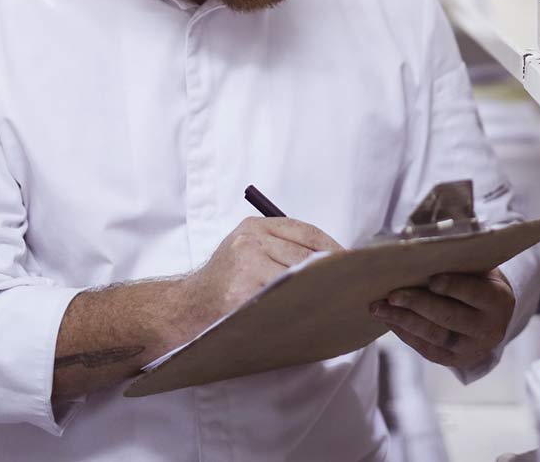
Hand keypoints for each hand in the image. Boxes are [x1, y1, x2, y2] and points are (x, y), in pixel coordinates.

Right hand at [169, 217, 341, 344]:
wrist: (186, 307)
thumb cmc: (224, 282)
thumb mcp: (248, 250)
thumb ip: (283, 248)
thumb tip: (335, 260)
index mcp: (254, 227)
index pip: (307, 232)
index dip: (334, 249)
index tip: (353, 264)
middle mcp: (250, 241)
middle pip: (307, 256)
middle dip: (331, 273)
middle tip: (353, 286)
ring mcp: (245, 266)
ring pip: (298, 277)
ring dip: (320, 291)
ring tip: (338, 301)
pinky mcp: (242, 293)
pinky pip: (282, 299)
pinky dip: (300, 307)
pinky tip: (313, 313)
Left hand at [370, 268, 514, 369]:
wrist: (493, 316)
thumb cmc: (479, 281)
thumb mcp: (479, 268)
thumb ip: (458, 262)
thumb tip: (420, 249)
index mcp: (499, 301)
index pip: (475, 293)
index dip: (453, 287)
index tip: (431, 279)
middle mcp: (490, 329)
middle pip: (450, 318)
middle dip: (418, 305)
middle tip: (392, 295)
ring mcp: (473, 349)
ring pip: (435, 336)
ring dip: (404, 321)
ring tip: (380, 308)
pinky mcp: (456, 361)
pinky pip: (428, 349)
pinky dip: (406, 334)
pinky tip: (390, 320)